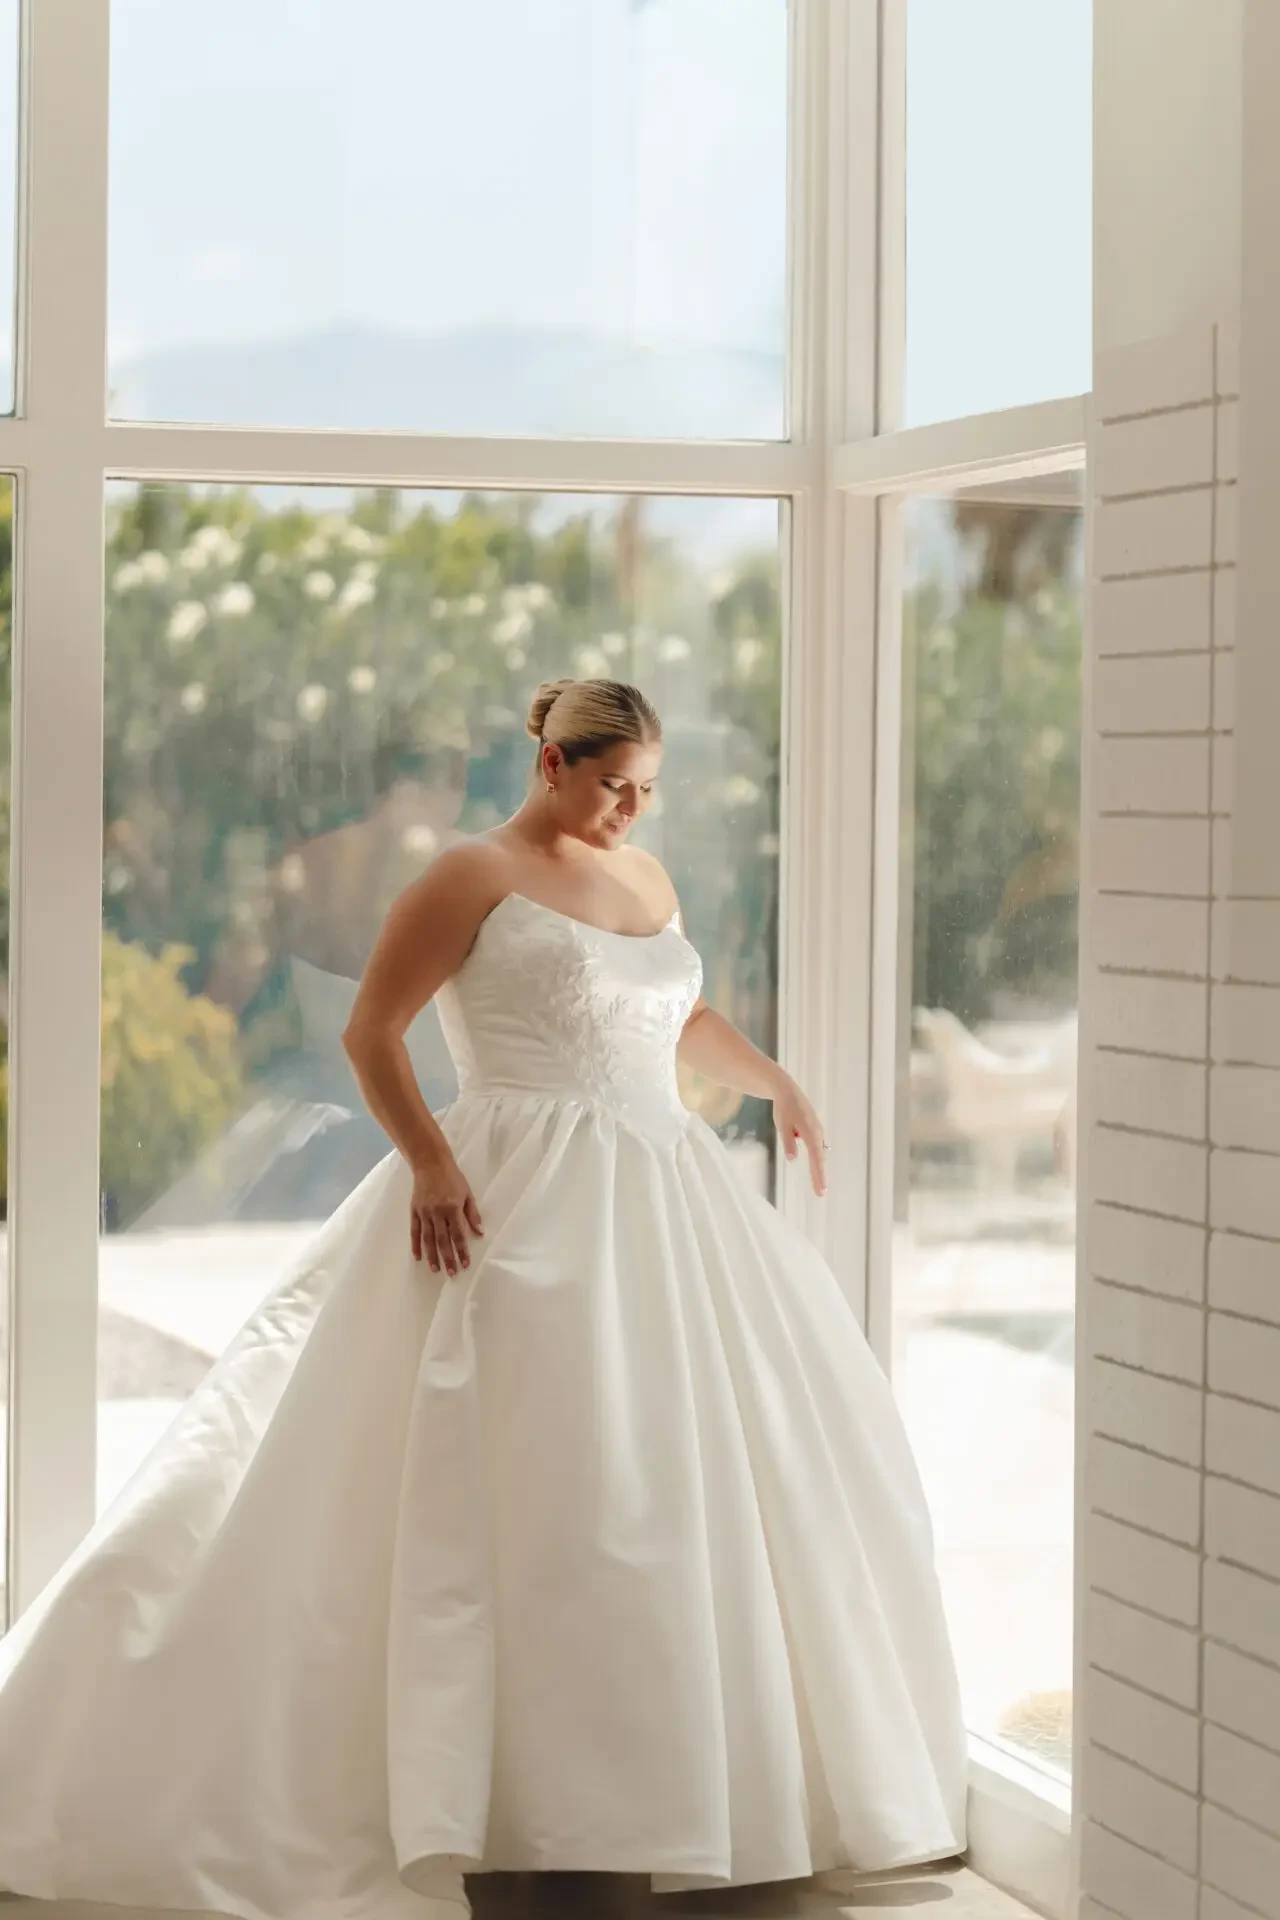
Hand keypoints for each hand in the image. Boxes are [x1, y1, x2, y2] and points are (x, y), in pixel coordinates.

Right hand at [409, 1156, 483, 1274]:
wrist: (430, 1163)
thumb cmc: (452, 1178)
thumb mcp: (467, 1193)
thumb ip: (472, 1214)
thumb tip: (479, 1233)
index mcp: (452, 1208)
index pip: (458, 1234)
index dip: (462, 1250)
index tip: (465, 1264)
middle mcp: (437, 1212)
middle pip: (443, 1240)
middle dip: (448, 1258)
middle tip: (452, 1273)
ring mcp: (424, 1212)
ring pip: (428, 1239)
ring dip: (432, 1256)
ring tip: (435, 1270)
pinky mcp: (414, 1211)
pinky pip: (414, 1231)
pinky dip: (416, 1245)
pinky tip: (418, 1257)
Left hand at [772, 1076, 827, 1196]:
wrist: (787, 1092)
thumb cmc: (784, 1109)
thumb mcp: (782, 1125)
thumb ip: (788, 1142)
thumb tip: (793, 1159)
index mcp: (810, 1132)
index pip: (816, 1158)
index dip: (818, 1175)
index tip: (820, 1190)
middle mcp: (818, 1133)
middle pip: (819, 1158)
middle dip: (820, 1176)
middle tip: (820, 1193)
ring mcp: (817, 1132)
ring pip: (818, 1154)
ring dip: (818, 1169)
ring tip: (819, 1186)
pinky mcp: (814, 1131)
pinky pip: (815, 1148)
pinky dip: (816, 1160)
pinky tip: (816, 1168)